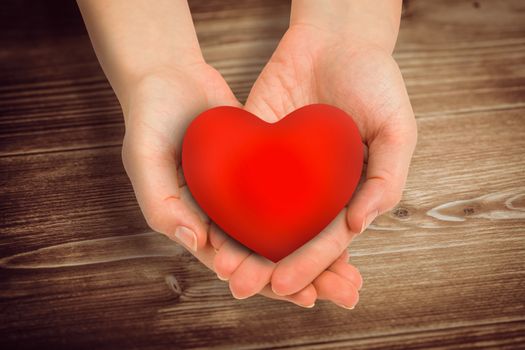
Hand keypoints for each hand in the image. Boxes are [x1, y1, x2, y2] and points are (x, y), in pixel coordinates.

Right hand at [121, 63, 361, 307]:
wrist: (167, 75)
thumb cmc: (148, 119)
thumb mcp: (144, 160)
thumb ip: (161, 204)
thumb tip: (196, 241)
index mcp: (195, 222)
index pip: (236, 263)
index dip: (268, 282)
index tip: (304, 295)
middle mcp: (223, 213)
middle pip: (267, 253)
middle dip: (305, 276)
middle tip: (344, 291)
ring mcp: (243, 190)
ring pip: (283, 228)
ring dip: (316, 250)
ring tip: (352, 271)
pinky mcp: (260, 166)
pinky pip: (290, 193)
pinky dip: (313, 210)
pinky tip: (344, 219)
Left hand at [213, 23, 416, 304]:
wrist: (336, 37)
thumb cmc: (375, 80)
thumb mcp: (397, 129)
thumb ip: (386, 179)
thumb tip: (360, 226)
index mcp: (346, 192)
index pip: (327, 239)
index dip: (309, 266)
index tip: (289, 288)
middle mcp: (312, 188)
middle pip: (288, 236)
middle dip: (267, 266)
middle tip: (244, 288)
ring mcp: (281, 168)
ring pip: (259, 216)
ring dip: (242, 245)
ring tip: (224, 270)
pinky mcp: (254, 143)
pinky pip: (238, 179)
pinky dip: (225, 204)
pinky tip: (210, 225)